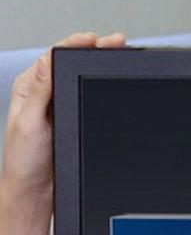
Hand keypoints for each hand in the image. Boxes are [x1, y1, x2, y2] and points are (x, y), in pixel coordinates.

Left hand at [0, 31, 124, 234]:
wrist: (36, 195)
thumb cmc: (25, 163)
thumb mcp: (29, 123)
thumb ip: (40, 91)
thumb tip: (49, 59)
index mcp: (30, 89)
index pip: (55, 58)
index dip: (78, 44)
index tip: (98, 39)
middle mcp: (44, 96)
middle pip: (73, 65)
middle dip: (97, 52)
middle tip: (120, 44)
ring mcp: (60, 109)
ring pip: (83, 81)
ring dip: (101, 70)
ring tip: (121, 59)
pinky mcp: (73, 124)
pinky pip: (89, 100)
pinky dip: (103, 91)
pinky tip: (115, 87)